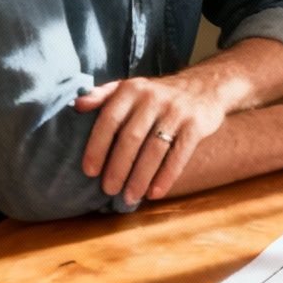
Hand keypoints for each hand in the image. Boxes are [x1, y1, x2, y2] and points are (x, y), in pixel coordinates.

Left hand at [76, 75, 229, 203]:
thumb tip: (77, 106)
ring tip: (130, 196)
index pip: (109, 120)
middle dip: (118, 168)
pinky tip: (155, 193)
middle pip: (131, 138)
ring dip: (140, 177)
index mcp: (131, 89)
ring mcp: (177, 111)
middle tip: (109, 190)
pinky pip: (179, 155)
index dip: (97, 147)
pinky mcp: (197, 124)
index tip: (90, 171)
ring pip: (155, 150)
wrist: (205, 86)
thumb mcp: (130, 87)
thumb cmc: (157, 94)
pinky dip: (166, 176)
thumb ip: (103, 95)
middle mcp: (153, 98)